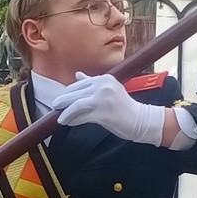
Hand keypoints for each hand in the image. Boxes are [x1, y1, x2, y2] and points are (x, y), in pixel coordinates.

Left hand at [48, 72, 167, 146]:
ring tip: (59, 117)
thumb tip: (77, 75)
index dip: (68, 92)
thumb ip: (92, 82)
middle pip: (76, 93)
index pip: (80, 85)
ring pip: (77, 104)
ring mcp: (103, 99)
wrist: (142, 119)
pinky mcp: (103, 112)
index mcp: (104, 79)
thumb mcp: (110, 89)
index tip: (61, 99)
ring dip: (66, 111)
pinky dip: (73, 119)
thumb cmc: (125, 107)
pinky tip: (68, 122)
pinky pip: (82, 116)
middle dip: (63, 101)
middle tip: (54, 106)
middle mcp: (103, 86)